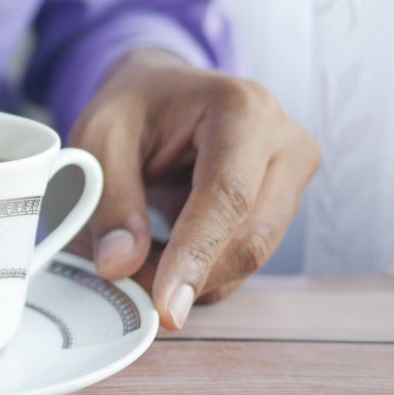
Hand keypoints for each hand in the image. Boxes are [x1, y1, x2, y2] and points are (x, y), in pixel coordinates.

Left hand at [69, 48, 319, 329]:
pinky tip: (164, 253)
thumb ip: (109, 200)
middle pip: (250, 237)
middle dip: (188, 276)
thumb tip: (120, 266)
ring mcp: (293, 177)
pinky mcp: (286, 206)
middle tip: (126, 286)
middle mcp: (285, 142)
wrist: (163, 90)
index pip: (229, 195)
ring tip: (136, 258)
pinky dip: (201, 271)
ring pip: (250, 256)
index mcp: (243, 109)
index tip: (165, 304)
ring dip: (192, 276)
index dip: (196, 255)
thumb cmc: (135, 105)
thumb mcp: (100, 137)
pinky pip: (245, 259)